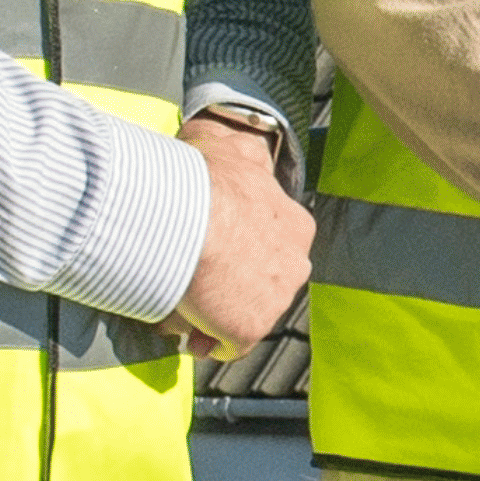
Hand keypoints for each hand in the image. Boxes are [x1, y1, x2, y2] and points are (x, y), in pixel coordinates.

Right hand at [161, 114, 313, 359]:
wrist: (192, 216)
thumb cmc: (204, 178)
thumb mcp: (229, 150)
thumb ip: (238, 151)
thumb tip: (230, 134)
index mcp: (295, 225)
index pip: (272, 247)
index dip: (240, 256)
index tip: (212, 256)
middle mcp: (295, 265)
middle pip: (262, 285)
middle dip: (233, 290)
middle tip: (196, 286)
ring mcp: (274, 301)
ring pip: (244, 315)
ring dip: (217, 316)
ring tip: (184, 309)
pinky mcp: (249, 329)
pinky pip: (227, 345)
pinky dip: (208, 343)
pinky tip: (189, 335)